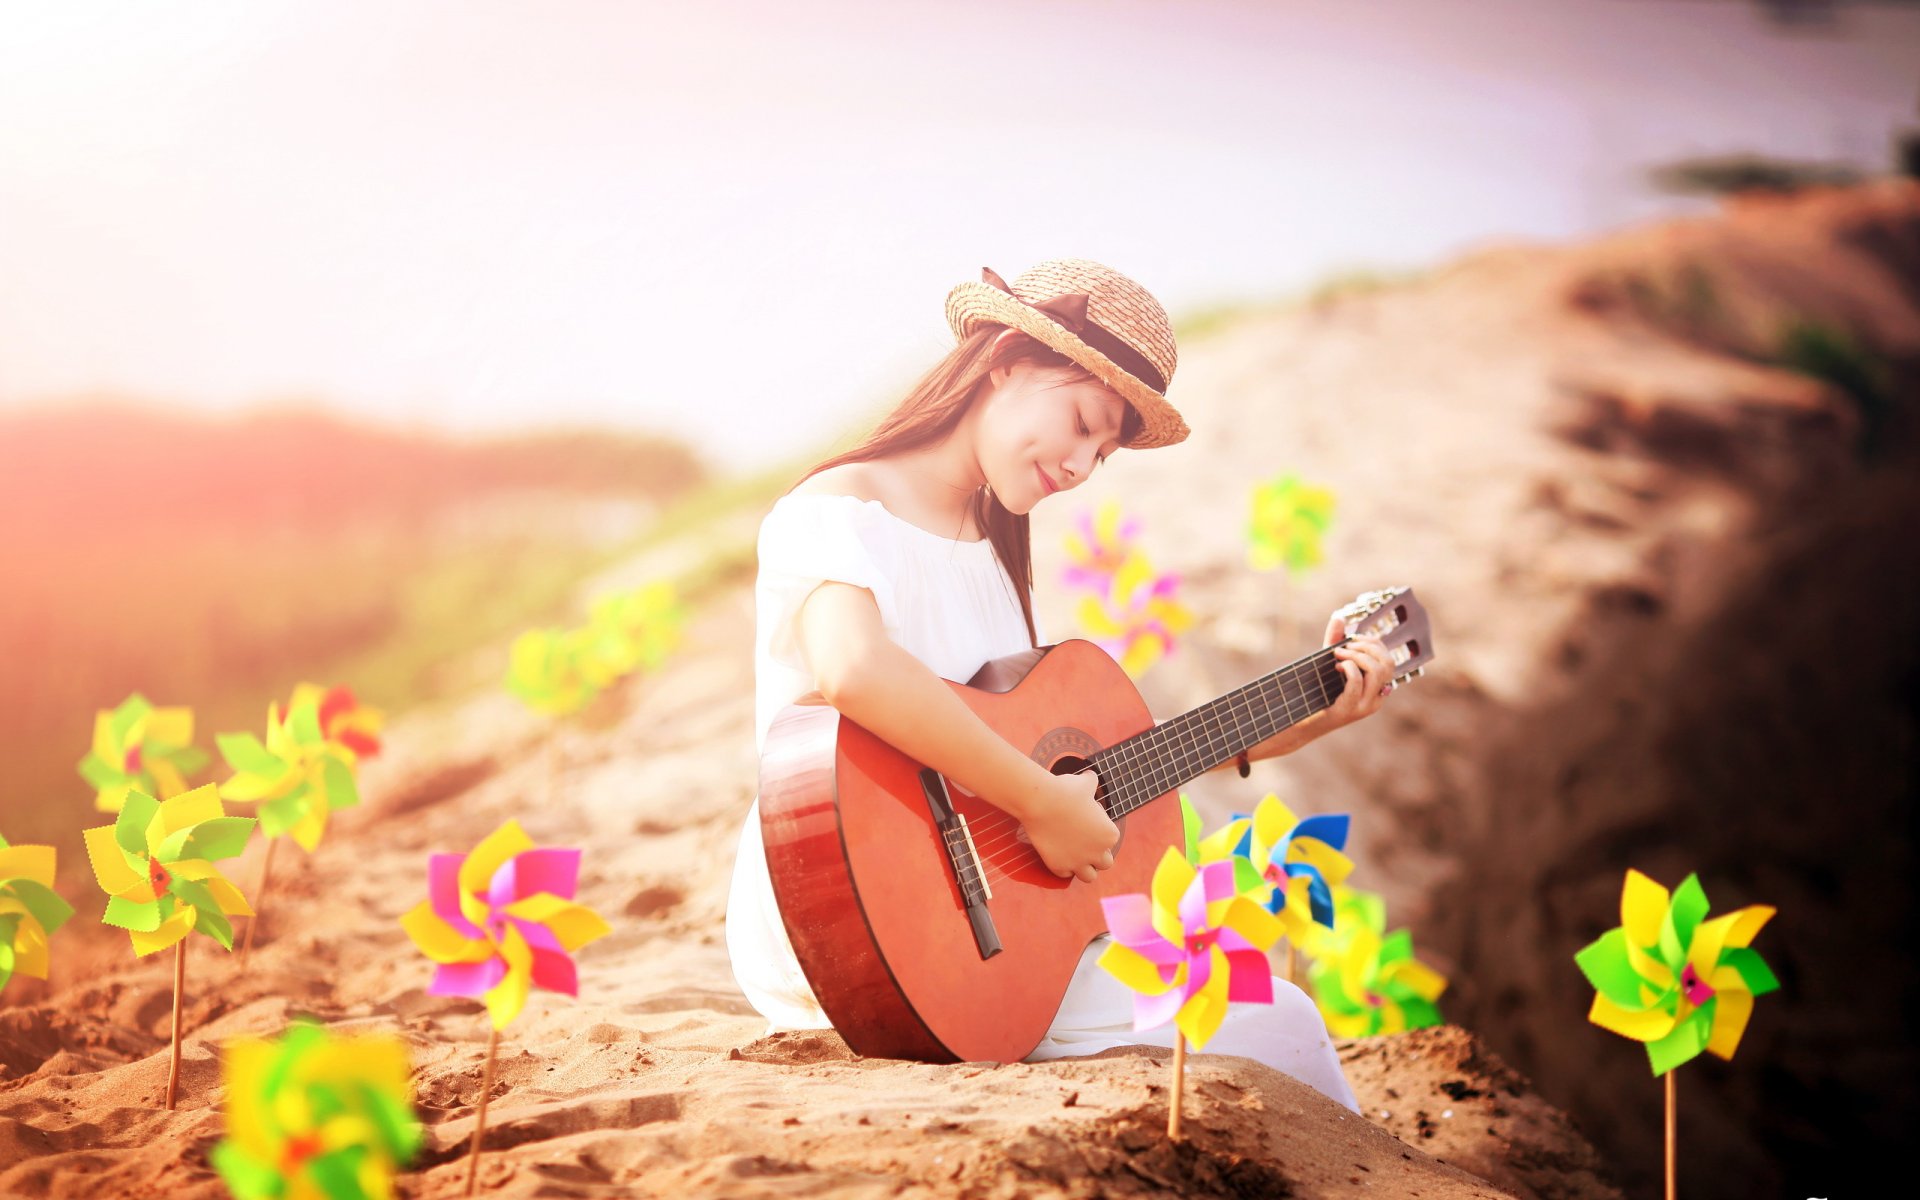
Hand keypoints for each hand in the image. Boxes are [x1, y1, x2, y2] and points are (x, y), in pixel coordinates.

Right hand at [1019, 768, 1119, 883]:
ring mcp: (1078, 862)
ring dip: (1084, 867)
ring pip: (1089, 876)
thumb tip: (1091, 778)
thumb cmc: (1065, 789)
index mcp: (1110, 835)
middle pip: (1105, 862)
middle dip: (1096, 854)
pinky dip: (1063, 866)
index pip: (1111, 840)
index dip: (1099, 830)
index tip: (1086, 820)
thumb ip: (1092, 783)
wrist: (1041, 801)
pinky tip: (1058, 852)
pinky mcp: (1058, 866)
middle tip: (1083, 840)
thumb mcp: (1085, 783)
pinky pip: (1066, 874)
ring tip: (1074, 854)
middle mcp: (1097, 853)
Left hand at [1322, 612, 1394, 730]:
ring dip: (1357, 655)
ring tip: (1339, 654)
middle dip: (1366, 647)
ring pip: (1377, 671)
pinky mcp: (1348, 709)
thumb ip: (1334, 641)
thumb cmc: (1316, 693)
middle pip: (1387, 663)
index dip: (1373, 643)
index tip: (1352, 638)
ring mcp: (1364, 706)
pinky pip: (1357, 682)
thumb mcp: (1329, 665)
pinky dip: (1348, 667)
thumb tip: (1339, 617)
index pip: (1389, 660)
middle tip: (1344, 646)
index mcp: (1377, 689)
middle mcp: (1376, 699)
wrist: (1300, 723)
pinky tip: (1336, 666)